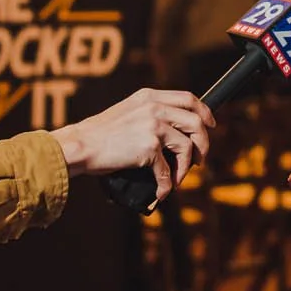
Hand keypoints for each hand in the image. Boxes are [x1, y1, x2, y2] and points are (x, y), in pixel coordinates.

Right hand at [51, 89, 214, 203]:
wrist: (80, 145)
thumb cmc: (98, 135)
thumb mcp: (127, 113)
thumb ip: (149, 115)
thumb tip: (173, 134)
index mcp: (149, 97)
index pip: (188, 98)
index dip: (204, 112)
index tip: (210, 124)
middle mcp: (154, 108)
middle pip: (196, 122)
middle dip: (203, 143)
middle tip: (200, 159)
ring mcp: (153, 126)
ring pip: (186, 147)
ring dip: (185, 168)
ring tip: (177, 178)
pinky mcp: (149, 147)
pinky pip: (167, 170)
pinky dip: (166, 185)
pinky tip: (162, 192)